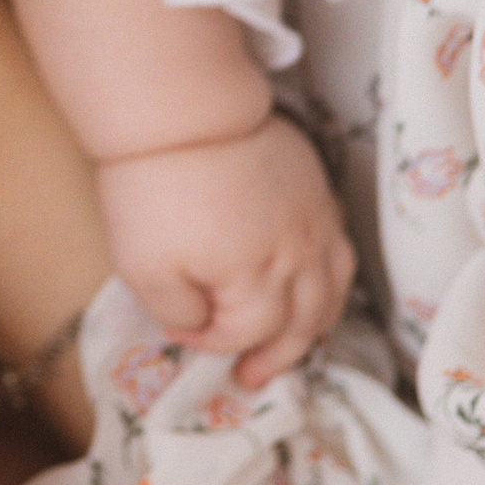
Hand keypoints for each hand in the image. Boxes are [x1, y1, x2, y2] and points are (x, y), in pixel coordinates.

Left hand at [98, 117, 355, 388]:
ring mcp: (315, 220)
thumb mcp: (144, 267)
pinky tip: (314, 282)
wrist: (181, 108)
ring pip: (333, 290)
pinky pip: (340, 249)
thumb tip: (198, 325)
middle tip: (253, 376)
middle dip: (276, 356)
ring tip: (294, 342)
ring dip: (315, 324)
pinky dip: (331, 280)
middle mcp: (300, 256)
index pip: (248, 333)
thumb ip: (178, 312)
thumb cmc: (155, 189)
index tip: (179, 332)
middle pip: (303, 323)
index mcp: (258, 280)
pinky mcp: (317, 187)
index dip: (213, 343)